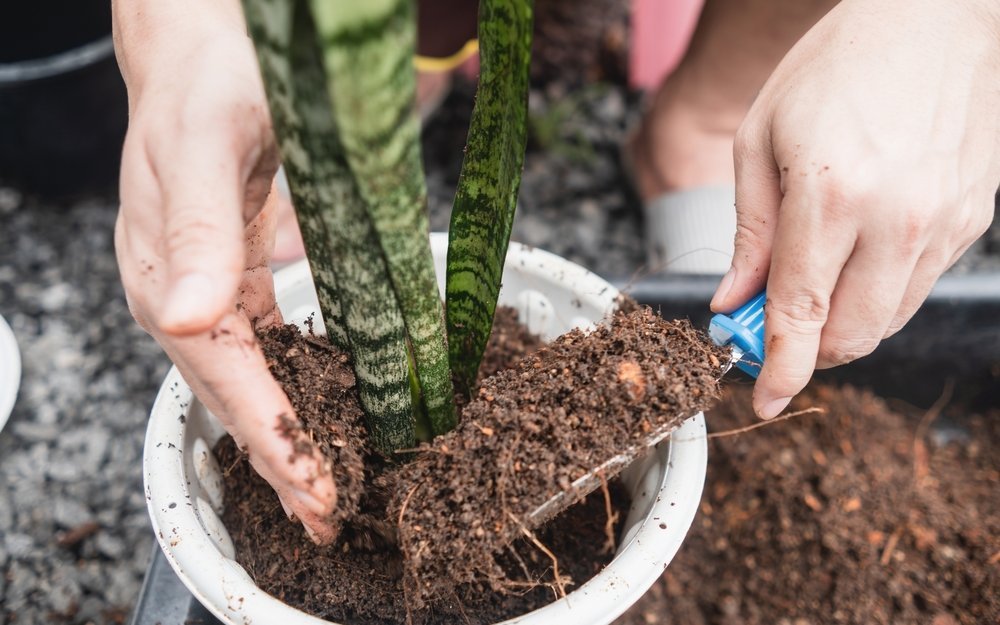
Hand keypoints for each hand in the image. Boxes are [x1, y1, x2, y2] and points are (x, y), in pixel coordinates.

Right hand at [113, 0, 337, 541]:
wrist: (207, 51)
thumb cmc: (206, 86)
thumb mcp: (203, 148)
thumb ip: (200, 231)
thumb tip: (187, 318)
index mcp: (165, 275)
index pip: (224, 377)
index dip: (271, 437)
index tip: (315, 488)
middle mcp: (181, 294)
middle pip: (234, 394)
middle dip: (281, 458)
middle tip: (327, 516)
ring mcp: (207, 289)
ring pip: (251, 379)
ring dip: (289, 436)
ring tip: (327, 488)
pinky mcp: (236, 276)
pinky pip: (263, 347)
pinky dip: (292, 390)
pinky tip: (321, 416)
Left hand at [712, 0, 999, 417]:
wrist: (934, 17)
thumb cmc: (833, 68)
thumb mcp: (760, 141)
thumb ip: (750, 234)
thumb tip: (733, 303)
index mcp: (831, 195)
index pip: (801, 314)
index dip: (779, 369)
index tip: (763, 403)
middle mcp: (897, 219)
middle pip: (851, 335)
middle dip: (807, 349)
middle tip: (772, 327)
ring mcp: (944, 223)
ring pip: (888, 321)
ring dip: (844, 324)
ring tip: (814, 281)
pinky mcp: (972, 220)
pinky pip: (920, 287)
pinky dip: (880, 293)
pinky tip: (859, 253)